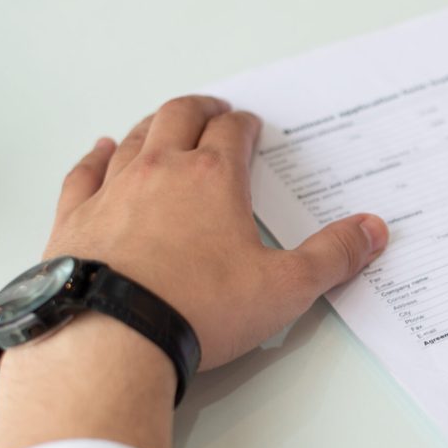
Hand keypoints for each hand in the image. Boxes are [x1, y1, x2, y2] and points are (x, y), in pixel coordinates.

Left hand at [43, 95, 389, 370]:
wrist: (111, 338)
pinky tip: (101, 151)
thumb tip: (371, 230)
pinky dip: (96, 156)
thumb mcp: (285, 287)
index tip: (252, 127)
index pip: (233, 133)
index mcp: (214, 179)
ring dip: (153, 125)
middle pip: (179, 117)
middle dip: (201, 109)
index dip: (246, 126)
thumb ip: (332, 256)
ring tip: (164, 124)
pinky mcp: (75, 219)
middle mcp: (160, 171)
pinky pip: (85, 172)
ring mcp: (113, 191)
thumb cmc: (197, 309)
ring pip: (134, 137)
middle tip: (214, 109)